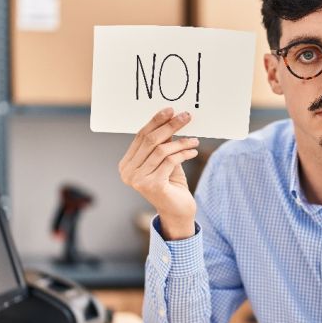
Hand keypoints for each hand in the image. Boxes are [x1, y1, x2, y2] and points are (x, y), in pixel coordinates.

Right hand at [119, 108, 199, 239]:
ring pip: (161, 150)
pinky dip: (183, 153)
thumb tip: (171, 118)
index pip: (140, 137)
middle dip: (169, 126)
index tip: (170, 110)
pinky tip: (193, 151)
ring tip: (194, 140)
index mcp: (126, 165)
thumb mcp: (165, 160)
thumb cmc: (171, 184)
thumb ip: (162, 143)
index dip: (155, 121)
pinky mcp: (152, 185)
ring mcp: (138, 180)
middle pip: (150, 141)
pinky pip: (170, 161)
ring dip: (181, 142)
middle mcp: (128, 172)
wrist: (178, 212)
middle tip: (186, 116)